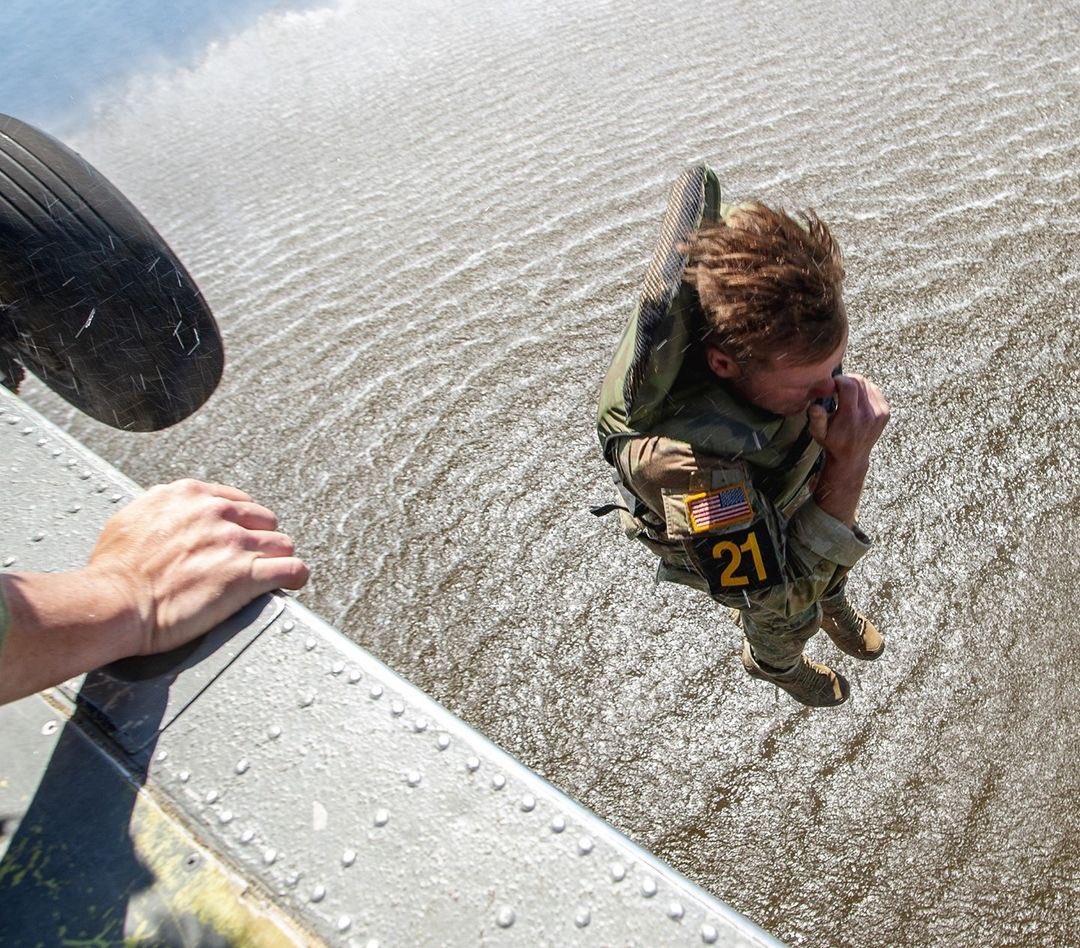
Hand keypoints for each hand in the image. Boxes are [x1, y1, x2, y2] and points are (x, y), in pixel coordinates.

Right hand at [86, 479, 309, 655]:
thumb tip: (171, 516)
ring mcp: (234, 543)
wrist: (112, 602)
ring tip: (271, 575)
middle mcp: (217, 513)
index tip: (240, 537)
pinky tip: (293, 582)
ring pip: (281, 544)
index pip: (238, 502)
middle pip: (264, 522)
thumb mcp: (135, 518)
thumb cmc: (113, 570)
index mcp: (191, 495)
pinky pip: (291, 569)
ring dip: (276, 560)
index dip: (242, 524)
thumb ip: (165, 511)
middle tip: (251, 560)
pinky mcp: (246, 575)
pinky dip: (295, 576)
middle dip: (260, 541)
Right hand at [807, 375, 888, 526]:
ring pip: (868, 384)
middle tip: (837, 387)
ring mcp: (880, 413)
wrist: (852, 457)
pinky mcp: (885, 412)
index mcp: (851, 417)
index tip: (831, 385)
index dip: (838, 379)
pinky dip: (865, 390)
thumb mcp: (819, 433)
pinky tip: (856, 399)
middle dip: (846, 380)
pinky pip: (875, 390)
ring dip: (855, 384)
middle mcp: (868, 414)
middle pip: (859, 381)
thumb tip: (814, 405)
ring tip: (845, 394)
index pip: (849, 385)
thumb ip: (816, 418)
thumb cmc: (832, 442)